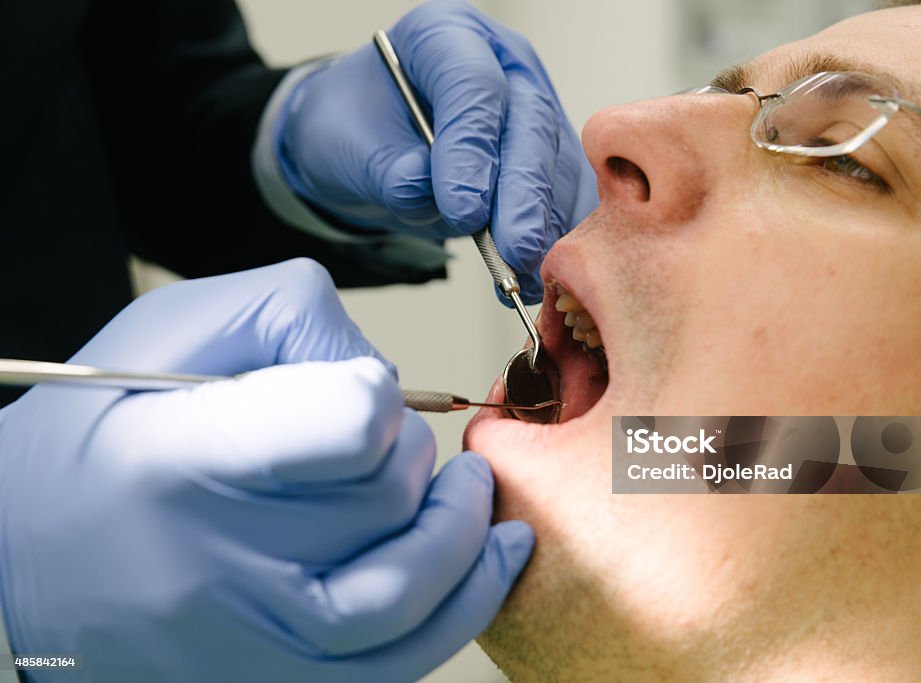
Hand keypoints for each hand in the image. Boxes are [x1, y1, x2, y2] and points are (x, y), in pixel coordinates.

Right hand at [0, 259, 532, 681]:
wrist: (26, 550)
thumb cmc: (100, 433)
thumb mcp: (173, 330)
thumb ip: (291, 316)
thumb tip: (384, 373)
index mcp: (182, 459)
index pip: (346, 425)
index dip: (373, 396)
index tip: (357, 395)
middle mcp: (218, 564)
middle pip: (384, 500)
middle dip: (411, 454)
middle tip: (385, 438)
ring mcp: (249, 640)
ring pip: (407, 594)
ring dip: (464, 533)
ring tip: (471, 491)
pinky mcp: (273, 680)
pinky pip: (397, 664)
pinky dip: (462, 608)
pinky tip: (492, 558)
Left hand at [275, 0, 597, 303]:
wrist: (372, 144)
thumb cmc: (357, 128)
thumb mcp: (346, 145)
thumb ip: (386, 170)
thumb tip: (423, 190)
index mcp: (444, 34)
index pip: (473, 85)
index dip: (471, 150)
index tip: (462, 210)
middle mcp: (502, 62)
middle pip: (529, 123)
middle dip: (523, 194)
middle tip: (513, 249)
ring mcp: (534, 105)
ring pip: (557, 162)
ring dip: (545, 223)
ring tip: (525, 273)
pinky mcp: (551, 152)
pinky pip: (567, 193)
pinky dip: (554, 236)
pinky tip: (539, 273)